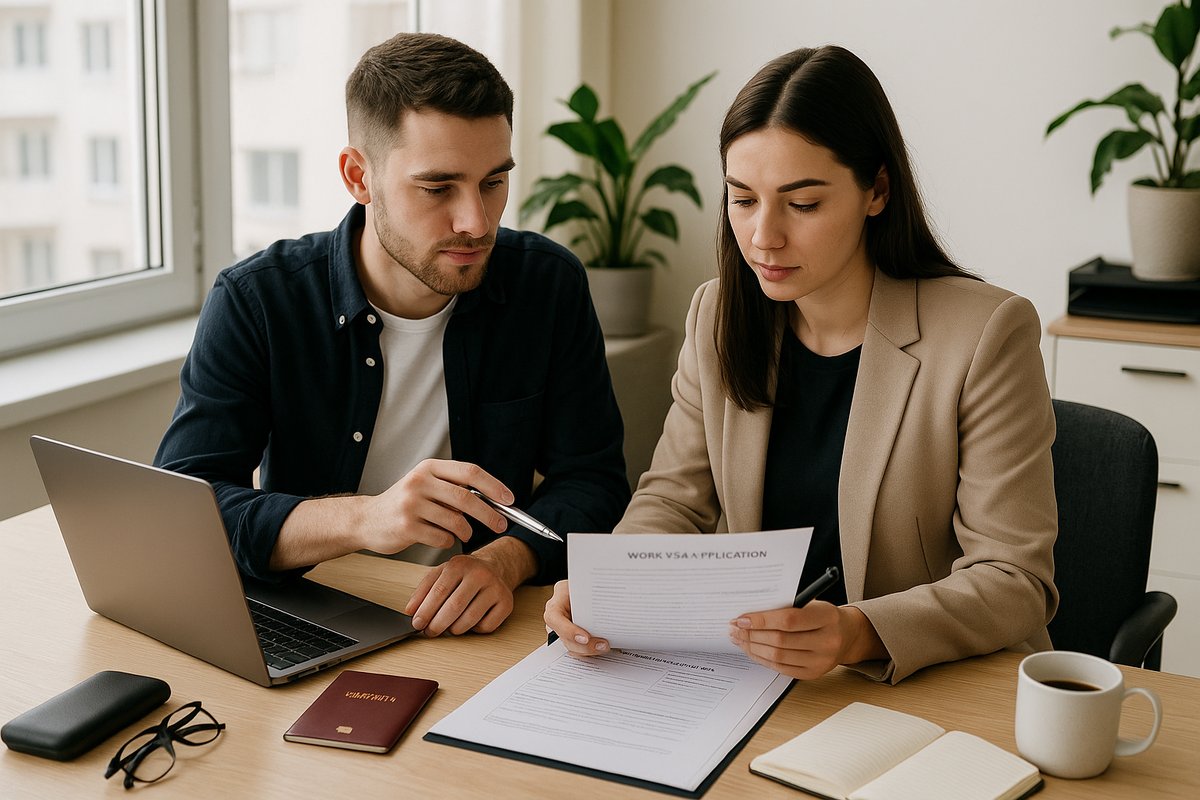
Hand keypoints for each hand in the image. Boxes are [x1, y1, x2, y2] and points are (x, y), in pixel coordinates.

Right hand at [359, 459, 511, 554]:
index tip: (509, 499)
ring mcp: (411, 504)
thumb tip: (494, 500)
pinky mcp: (406, 526)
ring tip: (463, 533)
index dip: (493, 486)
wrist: (367, 520)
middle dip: (489, 514)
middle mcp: (420, 481)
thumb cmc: (404, 503)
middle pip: (466, 498)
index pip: (470, 472)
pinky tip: (440, 537)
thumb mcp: (427, 486)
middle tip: (501, 525)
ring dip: (466, 531)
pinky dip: (448, 541)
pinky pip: (442, 537)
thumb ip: (454, 489)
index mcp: (430, 468)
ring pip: (455, 521)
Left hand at [403, 537, 537, 635]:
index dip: (425, 611)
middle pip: (455, 607)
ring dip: (454, 629)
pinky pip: (486, 626)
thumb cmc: (464, 574)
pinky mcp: (507, 603)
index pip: (439, 591)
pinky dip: (474, 630)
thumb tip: (410, 611)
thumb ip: (423, 590)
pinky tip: (470, 622)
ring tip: (448, 627)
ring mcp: (496, 588)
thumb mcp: (441, 574)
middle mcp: (480, 574)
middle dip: (437, 624)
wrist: (495, 567)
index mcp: (460, 564)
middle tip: (429, 632)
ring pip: (470, 619)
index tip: (417, 624)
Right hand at [543, 580, 609, 655]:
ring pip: (571, 647)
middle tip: (602, 645)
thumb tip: (608, 601)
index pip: (554, 618)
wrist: (585, 589)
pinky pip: (577, 649)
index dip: (568, 630)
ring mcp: (561, 629)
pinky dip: (589, 652)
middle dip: (584, 646)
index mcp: (556, 602)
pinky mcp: (570, 638)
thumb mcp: (584, 585)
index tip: (585, 638)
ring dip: (588, 651)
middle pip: (564, 638)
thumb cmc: (584, 586)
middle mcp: (556, 618)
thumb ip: (590, 594)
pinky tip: (601, 649)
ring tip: (605, 647)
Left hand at [728, 603, 882, 679]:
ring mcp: (821, 661)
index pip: (789, 620)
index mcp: (827, 617)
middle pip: (780, 641)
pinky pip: (780, 668)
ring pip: (777, 657)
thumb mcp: (811, 603)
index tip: (742, 618)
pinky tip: (751, 649)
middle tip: (735, 628)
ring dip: (752, 647)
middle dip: (752, 635)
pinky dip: (762, 658)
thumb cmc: (824, 615)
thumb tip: (749, 614)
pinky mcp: (812, 673)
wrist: (847, 635)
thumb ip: (786, 606)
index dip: (762, 620)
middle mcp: (827, 641)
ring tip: (739, 638)